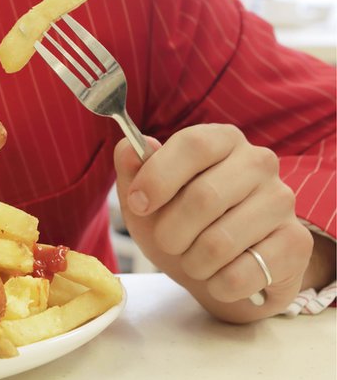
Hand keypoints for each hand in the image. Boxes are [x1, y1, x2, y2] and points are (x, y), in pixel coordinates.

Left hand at [114, 124, 313, 322]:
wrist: (220, 272)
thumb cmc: (180, 225)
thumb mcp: (145, 198)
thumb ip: (132, 170)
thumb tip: (129, 148)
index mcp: (221, 140)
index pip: (194, 144)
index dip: (159, 177)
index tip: (139, 205)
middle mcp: (258, 162)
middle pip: (204, 197)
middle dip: (171, 232)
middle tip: (168, 242)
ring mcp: (282, 201)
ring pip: (220, 241)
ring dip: (193, 262)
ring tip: (194, 260)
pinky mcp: (296, 242)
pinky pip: (242, 273)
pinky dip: (218, 284)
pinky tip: (221, 276)